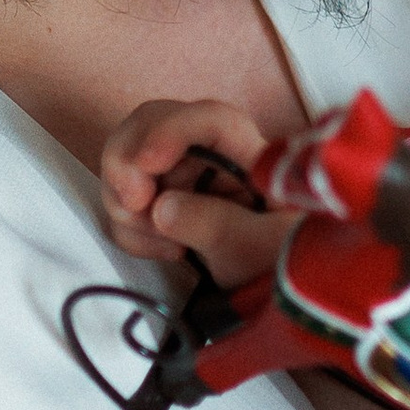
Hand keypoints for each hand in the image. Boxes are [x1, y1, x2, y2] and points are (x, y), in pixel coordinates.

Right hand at [99, 96, 286, 287]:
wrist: (279, 289)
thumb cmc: (283, 262)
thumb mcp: (260, 250)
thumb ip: (216, 227)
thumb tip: (162, 207)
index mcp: (252, 158)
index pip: (212, 120)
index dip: (173, 130)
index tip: (148, 163)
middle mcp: (214, 156)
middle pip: (155, 124)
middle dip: (130, 160)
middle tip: (132, 205)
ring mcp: (186, 177)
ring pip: (129, 160)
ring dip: (126, 202)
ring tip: (164, 244)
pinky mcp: (164, 202)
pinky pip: (126, 201)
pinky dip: (131, 227)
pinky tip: (168, 252)